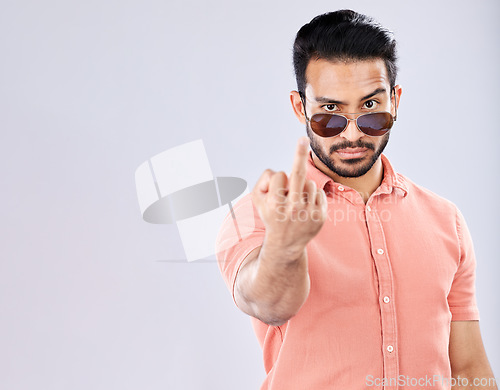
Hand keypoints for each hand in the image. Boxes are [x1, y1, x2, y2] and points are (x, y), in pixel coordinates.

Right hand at [252, 136, 327, 251]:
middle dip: (298, 154)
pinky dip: (312, 195)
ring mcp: (308, 213)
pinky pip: (319, 192)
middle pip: (297, 174)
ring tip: (296, 202)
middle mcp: (292, 209)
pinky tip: (306, 207)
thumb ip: (262, 182)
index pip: (279, 175)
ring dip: (302, 187)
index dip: (276, 179)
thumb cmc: (271, 215)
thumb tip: (276, 172)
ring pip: (309, 183)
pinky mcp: (321, 216)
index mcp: (275, 204)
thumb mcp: (258, 201)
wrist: (286, 243)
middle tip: (302, 138)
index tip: (276, 186)